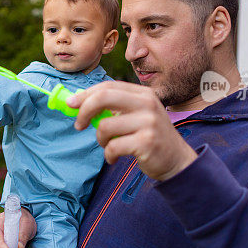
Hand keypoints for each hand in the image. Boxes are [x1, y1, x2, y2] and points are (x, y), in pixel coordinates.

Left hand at [68, 81, 197, 181]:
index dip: (86, 94)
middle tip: (78, 125)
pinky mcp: (147, 142)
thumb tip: (79, 102)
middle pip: (104, 97)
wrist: (177, 161)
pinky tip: (115, 157)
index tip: (70, 103)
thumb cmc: (149, 138)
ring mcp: (149, 122)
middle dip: (84, 110)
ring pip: (105, 126)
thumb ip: (114, 108)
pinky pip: (113, 146)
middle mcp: (147, 104)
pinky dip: (109, 155)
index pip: (108, 86)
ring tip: (109, 146)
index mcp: (143, 94)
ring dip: (100, 140)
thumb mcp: (137, 116)